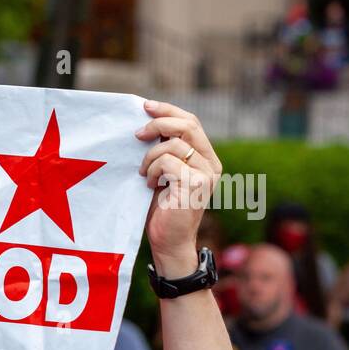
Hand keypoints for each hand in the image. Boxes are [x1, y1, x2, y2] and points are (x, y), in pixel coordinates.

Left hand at [135, 100, 221, 276]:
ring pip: (173, 144)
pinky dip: (153, 171)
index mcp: (207, 159)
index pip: (192, 122)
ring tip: (144, 175)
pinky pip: (168, 162)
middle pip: (187, 125)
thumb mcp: (164, 175)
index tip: (145, 106)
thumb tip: (145, 125)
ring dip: (150, 157)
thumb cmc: (163, 211)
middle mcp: (212, 164)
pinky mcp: (195, 184)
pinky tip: (150, 185)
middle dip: (158, 124)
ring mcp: (206, 174)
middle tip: (137, 134)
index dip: (169, 111)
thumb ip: (164, 152)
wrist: (169, 243)